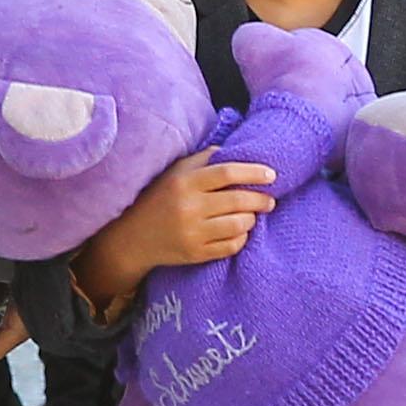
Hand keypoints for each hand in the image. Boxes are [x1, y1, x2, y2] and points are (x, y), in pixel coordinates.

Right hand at [73, 151, 277, 308]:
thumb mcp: (176, 172)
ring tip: (252, 215)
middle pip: (237, 201)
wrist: (133, 237)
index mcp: (185, 182)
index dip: (253, 172)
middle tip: (270, 199)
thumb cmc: (159, 197)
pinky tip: (239, 231)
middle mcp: (189, 208)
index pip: (227, 173)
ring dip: (251, 219)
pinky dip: (241, 238)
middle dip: (260, 199)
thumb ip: (204, 159)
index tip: (272, 175)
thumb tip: (236, 152)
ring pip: (238, 225)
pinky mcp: (195, 254)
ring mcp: (192, 233)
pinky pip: (231, 246)